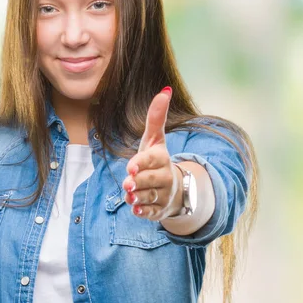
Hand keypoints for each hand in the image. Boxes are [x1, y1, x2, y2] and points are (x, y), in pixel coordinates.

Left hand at [122, 86, 183, 220]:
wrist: (175, 187)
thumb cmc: (157, 159)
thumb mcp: (154, 139)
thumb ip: (156, 117)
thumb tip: (165, 90)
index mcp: (161, 158)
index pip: (151, 160)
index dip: (140, 164)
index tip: (130, 168)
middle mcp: (165, 177)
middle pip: (149, 181)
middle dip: (137, 183)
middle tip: (127, 184)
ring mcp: (164, 195)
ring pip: (148, 197)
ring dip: (137, 197)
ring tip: (130, 196)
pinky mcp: (160, 210)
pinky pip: (150, 212)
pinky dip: (143, 212)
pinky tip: (136, 210)